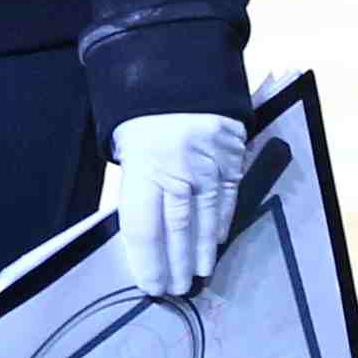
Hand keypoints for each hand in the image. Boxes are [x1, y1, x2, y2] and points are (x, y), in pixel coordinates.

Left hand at [104, 111, 252, 300]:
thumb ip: (135, 185)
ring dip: (202, 250)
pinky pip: (227, 196)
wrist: (180, 68)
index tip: (150, 284)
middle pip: (176, 230)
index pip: (144, 228)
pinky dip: (222, 221)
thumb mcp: (126, 146)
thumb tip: (143, 228)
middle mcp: (178, 169)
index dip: (147, 262)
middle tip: (177, 289)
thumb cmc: (143, 112)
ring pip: (205, 218)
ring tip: (199, 274)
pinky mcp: (231, 155)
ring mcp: (208, 163)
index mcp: (144, 166)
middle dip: (176, 265)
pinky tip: (218, 240)